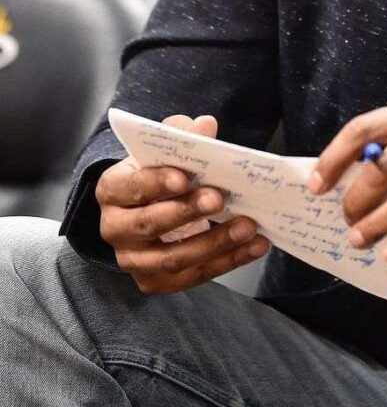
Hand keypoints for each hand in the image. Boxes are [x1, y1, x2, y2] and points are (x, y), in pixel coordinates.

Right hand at [95, 113, 269, 294]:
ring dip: (214, 243)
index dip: (156, 182)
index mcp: (112, 190)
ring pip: (172, 258)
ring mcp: (133, 260)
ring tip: (248, 227)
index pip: (130, 186)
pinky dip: (227, 262)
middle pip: (149, 224)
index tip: (185, 177)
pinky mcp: (155, 281)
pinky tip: (254, 246)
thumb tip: (204, 124)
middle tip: (219, 198)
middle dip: (187, 212)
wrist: (148, 207)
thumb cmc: (157, 173)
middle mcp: (114, 229)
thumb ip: (182, 136)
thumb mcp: (163, 151)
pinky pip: (193, 276)